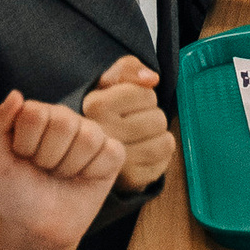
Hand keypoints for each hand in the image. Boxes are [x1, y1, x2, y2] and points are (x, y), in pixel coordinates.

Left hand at [0, 92, 121, 245]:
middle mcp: (66, 118)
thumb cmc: (16, 191)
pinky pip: (110, 152)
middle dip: (48, 157)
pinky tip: (82, 178)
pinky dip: (93, 171)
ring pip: (88, 138)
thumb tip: (16, 94)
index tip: (22, 159)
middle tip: (43, 170)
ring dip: (69, 167)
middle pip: (64, 123)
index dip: (26, 144)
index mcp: (37, 114)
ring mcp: (91, 134)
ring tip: (61, 175)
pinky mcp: (111, 153)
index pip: (35, 114)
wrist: (37, 226)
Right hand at [80, 54, 174, 192]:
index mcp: (95, 106)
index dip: (142, 96)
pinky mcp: (130, 180)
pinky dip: (160, 154)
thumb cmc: (100, 115)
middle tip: (132, 122)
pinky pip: (165, 159)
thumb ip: (128, 68)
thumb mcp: (106, 83)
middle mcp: (104, 135)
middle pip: (158, 117)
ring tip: (139, 137)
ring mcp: (117, 161)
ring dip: (157, 136)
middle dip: (150, 116)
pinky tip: (142, 152)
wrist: (84, 155)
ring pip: (165, 140)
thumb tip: (152, 79)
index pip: (146, 93)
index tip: (127, 104)